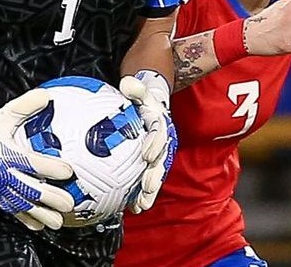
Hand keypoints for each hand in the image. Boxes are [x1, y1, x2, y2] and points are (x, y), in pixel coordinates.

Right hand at [0, 90, 74, 230]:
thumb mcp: (5, 114)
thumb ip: (25, 106)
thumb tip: (47, 96)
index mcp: (5, 152)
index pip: (31, 161)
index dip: (49, 167)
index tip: (69, 171)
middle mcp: (2, 172)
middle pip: (29, 188)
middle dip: (49, 197)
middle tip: (69, 203)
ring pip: (22, 203)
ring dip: (41, 213)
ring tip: (59, 222)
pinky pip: (11, 209)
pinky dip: (25, 219)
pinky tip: (39, 227)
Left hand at [119, 70, 175, 213]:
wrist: (152, 106)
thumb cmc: (142, 98)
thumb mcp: (140, 89)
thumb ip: (135, 88)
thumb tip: (127, 83)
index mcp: (160, 124)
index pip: (159, 134)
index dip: (154, 144)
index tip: (146, 155)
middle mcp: (163, 142)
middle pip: (161, 160)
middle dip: (155, 175)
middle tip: (147, 187)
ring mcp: (160, 154)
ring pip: (156, 174)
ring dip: (150, 190)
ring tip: (141, 205)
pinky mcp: (153, 164)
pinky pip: (148, 180)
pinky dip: (142, 195)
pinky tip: (133, 208)